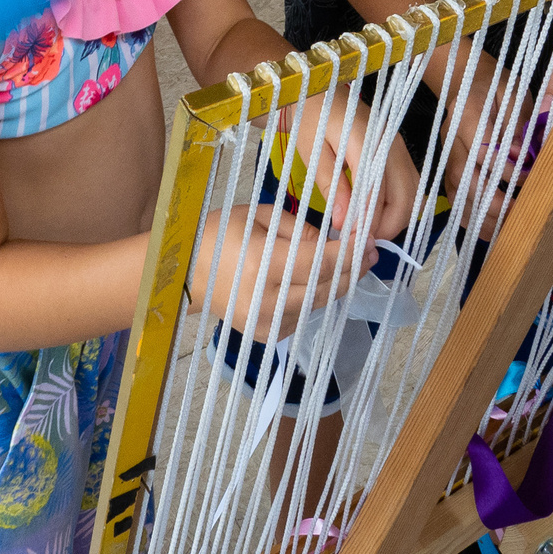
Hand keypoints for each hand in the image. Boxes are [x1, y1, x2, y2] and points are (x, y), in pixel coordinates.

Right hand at [188, 203, 375, 340]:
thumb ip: (300, 230)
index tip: (369, 239)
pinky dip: (313, 298)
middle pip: (326, 288)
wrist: (183, 275)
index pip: (321, 262)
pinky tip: (309, 282)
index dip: (350, 252)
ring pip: (319, 304)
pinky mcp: (266, 336)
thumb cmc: (218, 236)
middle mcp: (267, 300)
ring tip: (345, 263)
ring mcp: (267, 323)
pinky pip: (303, 316)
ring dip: (336, 284)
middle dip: (352, 269)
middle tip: (369, 251)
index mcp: (262, 265)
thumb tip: (334, 244)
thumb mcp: (258, 218)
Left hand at [281, 91, 417, 248]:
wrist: (320, 94)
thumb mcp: (314, 154)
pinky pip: (411, 184)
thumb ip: (332, 187)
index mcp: (367, 140)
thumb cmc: (312, 121)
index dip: (366, 221)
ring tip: (369, 231)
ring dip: (397, 217)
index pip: (375, 191)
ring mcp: (399, 147)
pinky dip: (400, 204)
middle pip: (405, 195)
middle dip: (388, 225)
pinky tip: (378, 214)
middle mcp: (391, 144)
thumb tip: (344, 223)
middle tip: (362, 241)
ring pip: (414, 193)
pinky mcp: (400, 151)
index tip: (352, 241)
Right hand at [435, 42, 528, 238]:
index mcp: (464, 112)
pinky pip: (456, 202)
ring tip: (510, 229)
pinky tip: (495, 231)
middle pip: (465, 177)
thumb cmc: (497, 86)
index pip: (481, 148)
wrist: (469, 81)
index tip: (529, 176)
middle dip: (493, 200)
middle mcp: (450, 138)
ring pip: (458, 194)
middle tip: (520, 211)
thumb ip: (516, 121)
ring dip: (483, 216)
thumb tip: (518, 153)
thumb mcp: (513, 92)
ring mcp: (446, 157)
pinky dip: (473, 220)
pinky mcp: (449, 171)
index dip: (506, 168)